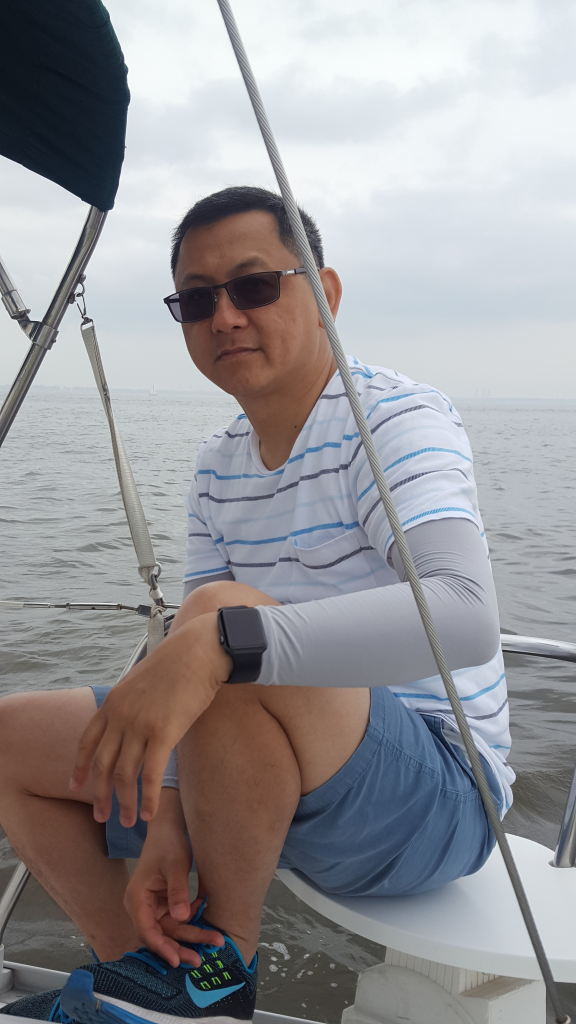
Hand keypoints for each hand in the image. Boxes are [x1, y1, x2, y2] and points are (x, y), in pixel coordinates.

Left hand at [70, 612, 231, 825]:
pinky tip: (149, 814)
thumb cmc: (178, 663)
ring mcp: (140, 725)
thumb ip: (131, 704)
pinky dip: (147, 797)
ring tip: (129, 822)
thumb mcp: (141, 680)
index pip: (87, 741)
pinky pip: (150, 774)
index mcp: (113, 702)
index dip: (80, 767)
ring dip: (125, 803)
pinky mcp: (163, 733)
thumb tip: (133, 724)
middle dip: (99, 794)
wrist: (199, 650)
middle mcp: (120, 716)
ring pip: (124, 774)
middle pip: (102, 764)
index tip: (74, 786)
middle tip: (101, 817)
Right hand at [124, 789, 222, 966]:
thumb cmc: (168, 843)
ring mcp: (153, 907)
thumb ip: (178, 891)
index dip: (161, 947)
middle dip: (180, 947)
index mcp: (136, 899)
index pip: (146, 931)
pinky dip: (192, 923)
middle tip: (200, 959)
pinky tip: (209, 923)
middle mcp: (141, 907)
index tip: (178, 959)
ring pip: (172, 930)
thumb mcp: (175, 866)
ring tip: (214, 942)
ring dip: (192, 937)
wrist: (169, 828)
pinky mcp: (164, 905)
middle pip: (160, 935)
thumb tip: (182, 916)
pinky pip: (178, 921)